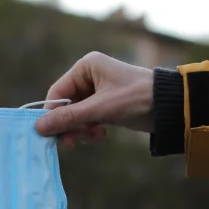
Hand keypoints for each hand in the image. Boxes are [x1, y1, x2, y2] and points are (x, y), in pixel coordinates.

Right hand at [36, 52, 153, 147]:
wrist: (170, 107)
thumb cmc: (136, 99)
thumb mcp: (100, 109)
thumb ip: (69, 118)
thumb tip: (39, 127)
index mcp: (86, 66)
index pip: (57, 92)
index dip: (52, 114)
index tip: (51, 135)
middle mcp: (89, 75)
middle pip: (66, 105)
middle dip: (70, 124)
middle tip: (73, 142)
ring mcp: (98, 90)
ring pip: (76, 115)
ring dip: (81, 129)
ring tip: (94, 137)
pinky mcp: (105, 104)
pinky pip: (88, 119)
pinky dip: (90, 129)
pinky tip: (101, 134)